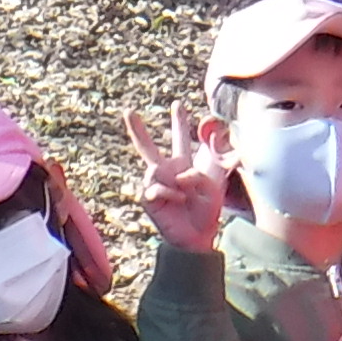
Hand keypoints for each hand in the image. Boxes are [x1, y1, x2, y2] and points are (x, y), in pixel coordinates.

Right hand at [123, 104, 232, 253]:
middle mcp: (166, 172)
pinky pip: (156, 186)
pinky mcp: (148, 198)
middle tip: (127, 111)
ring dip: (175, 180)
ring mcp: (155, 184)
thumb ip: (204, 165)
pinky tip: (177, 201)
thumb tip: (188, 162)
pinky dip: (170, 193)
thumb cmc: (206, 211)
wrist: (198, 236)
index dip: (179, 122)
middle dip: (136, 129)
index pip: (180, 140)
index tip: (178, 104)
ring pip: (153, 167)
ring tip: (185, 196)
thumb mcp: (214, 183)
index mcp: (182, 166)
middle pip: (147, 147)